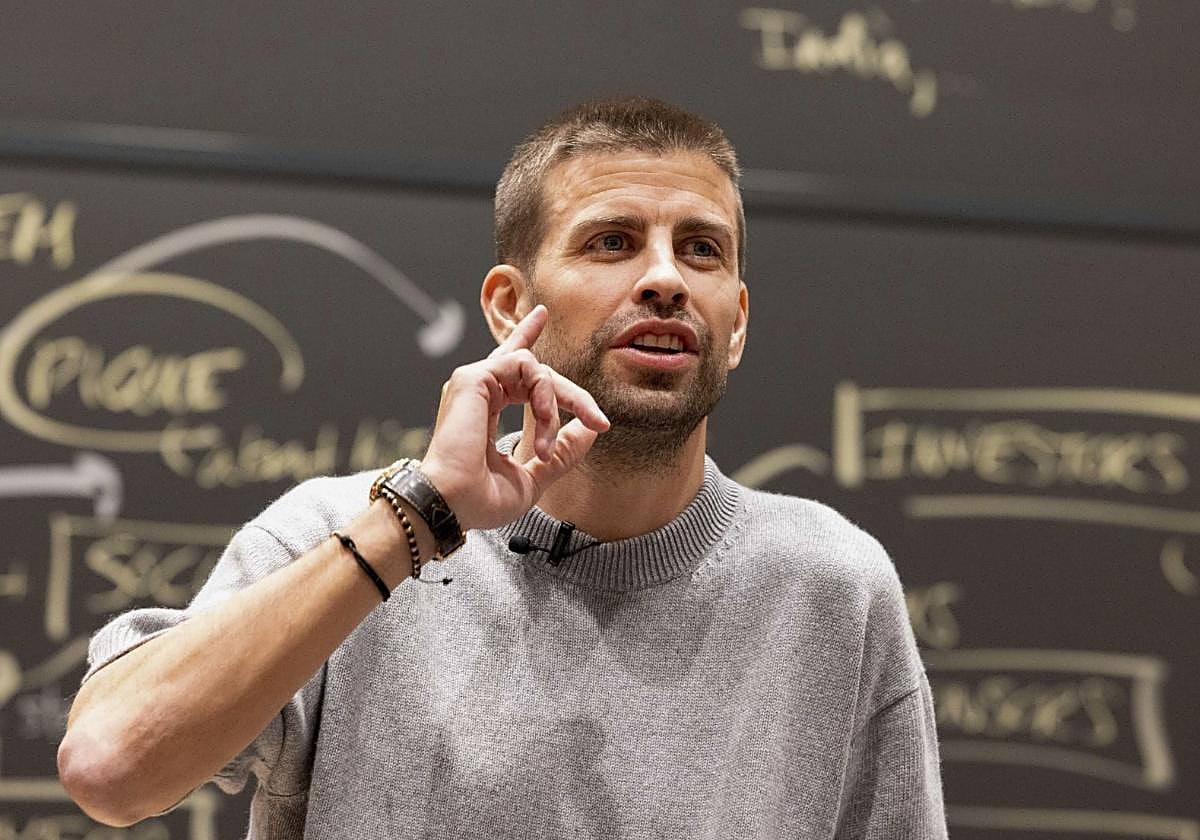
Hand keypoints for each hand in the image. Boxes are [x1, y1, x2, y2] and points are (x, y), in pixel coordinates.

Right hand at [419, 305, 609, 529]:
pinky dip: (544, 396)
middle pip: (535, 371)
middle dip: (572, 395)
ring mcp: (474, 381)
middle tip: (599, 420)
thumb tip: (590, 431)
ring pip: (536, 368)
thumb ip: (562, 452)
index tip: (542, 315)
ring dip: (555, 406)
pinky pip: (528, 368)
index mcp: (485, 407)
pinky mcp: (473, 378)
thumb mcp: (534, 475)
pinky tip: (542, 422)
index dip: (526, 336)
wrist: (454, 506)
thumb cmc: (482, 499)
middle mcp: (478, 390)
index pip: (511, 366)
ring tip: (546, 443)